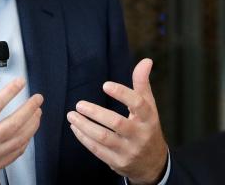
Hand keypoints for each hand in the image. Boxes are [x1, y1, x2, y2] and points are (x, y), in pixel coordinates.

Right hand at [0, 63, 43, 184]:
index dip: (10, 91)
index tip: (20, 83)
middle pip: (14, 123)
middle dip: (29, 108)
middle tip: (37, 99)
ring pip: (19, 139)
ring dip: (32, 124)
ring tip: (37, 113)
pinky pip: (17, 152)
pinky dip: (26, 141)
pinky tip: (29, 132)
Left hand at [66, 58, 167, 184]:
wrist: (152, 163)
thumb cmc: (147, 128)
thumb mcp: (149, 107)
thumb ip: (142, 84)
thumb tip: (146, 60)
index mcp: (149, 119)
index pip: (138, 104)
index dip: (122, 94)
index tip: (105, 85)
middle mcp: (140, 135)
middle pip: (117, 123)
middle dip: (95, 113)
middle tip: (79, 104)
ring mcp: (128, 150)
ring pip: (104, 138)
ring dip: (85, 126)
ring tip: (71, 115)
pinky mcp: (117, 162)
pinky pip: (98, 150)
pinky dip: (84, 138)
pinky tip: (75, 128)